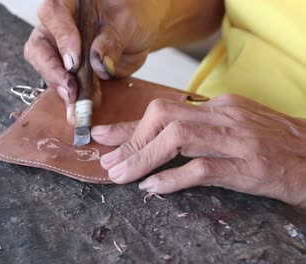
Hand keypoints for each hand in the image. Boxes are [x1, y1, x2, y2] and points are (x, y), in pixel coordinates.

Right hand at [24, 0, 222, 122]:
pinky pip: (60, 86)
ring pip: (47, 71)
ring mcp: (57, 51)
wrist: (135, 36)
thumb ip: (111, 41)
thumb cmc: (130, 19)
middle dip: (54, 72)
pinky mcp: (64, 72)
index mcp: (69, 4)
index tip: (74, 62)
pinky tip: (82, 108)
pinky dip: (71, 99)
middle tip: (72, 90)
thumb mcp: (127, 25)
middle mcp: (56, 27)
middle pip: (39, 48)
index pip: (53, 14)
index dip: (61, 38)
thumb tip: (98, 62)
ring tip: (82, 104)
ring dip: (63, 89)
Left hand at [91, 94, 305, 206]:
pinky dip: (173, 178)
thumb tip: (160, 140)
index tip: (103, 135)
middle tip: (108, 162)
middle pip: (164, 119)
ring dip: (142, 157)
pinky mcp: (247, 167)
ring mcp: (236, 140)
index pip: (164, 109)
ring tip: (121, 175)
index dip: (129, 124)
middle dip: (130, 140)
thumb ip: (201, 129)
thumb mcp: (234, 127)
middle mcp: (224, 117)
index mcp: (219, 107)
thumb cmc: (275, 144)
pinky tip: (153, 187)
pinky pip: (202, 168)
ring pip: (177, 139)